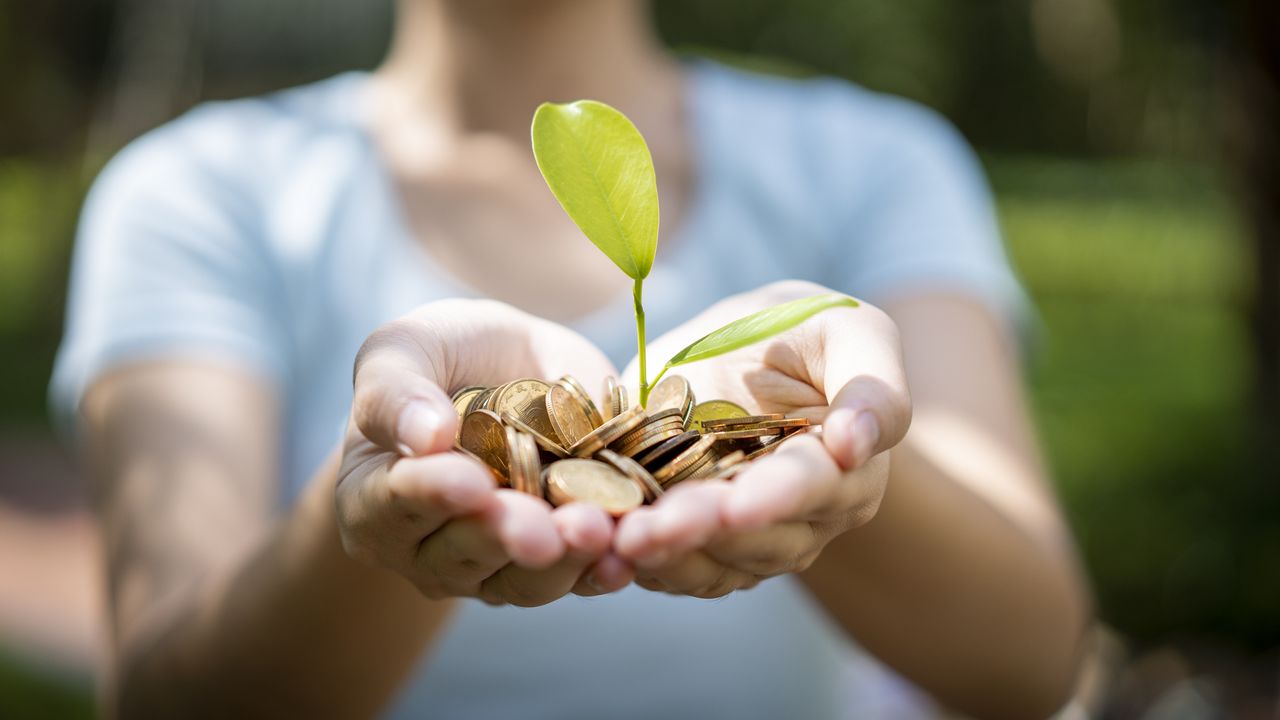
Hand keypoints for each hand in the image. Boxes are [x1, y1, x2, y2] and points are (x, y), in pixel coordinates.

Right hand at [336, 299, 634, 605]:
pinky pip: (581, 577)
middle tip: (538, 528)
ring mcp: (496, 564)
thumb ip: (396, 391)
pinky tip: (626, 555)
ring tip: (591, 532)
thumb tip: (424, 435)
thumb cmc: (438, 355)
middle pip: (465, 555)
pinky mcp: (559, 562)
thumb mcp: (404, 349)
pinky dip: (604, 569)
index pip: (396, 503)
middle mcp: (430, 549)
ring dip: (563, 562)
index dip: (433, 494)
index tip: (470, 483)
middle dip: (506, 538)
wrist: (508, 368)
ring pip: (526, 579)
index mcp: (374, 499)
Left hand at [614, 280, 910, 596]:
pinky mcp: (704, 547)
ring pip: (714, 563)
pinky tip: (604, 552)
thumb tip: (858, 442)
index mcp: (848, 469)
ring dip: (664, 556)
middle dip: (699, 532)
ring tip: (617, 540)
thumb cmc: (805, 332)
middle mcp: (808, 519)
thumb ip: (872, 381)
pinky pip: (678, 570)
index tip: (736, 505)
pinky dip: (641, 564)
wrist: (747, 354)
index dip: (775, 497)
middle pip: (755, 536)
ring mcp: (755, 541)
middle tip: (648, 529)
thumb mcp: (850, 330)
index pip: (813, 486)